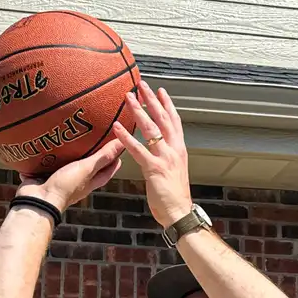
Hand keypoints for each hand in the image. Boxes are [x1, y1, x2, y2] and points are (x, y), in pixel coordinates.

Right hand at [17, 139, 124, 211]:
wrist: (38, 200)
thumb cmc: (65, 187)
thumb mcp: (86, 169)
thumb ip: (102, 157)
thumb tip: (121, 143)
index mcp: (89, 183)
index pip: (107, 172)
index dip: (114, 161)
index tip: (119, 147)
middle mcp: (76, 183)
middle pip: (88, 169)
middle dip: (92, 155)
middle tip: (96, 139)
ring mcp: (59, 181)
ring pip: (66, 166)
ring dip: (68, 154)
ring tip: (70, 138)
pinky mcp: (44, 177)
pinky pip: (47, 164)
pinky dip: (47, 156)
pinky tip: (45, 144)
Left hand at [112, 83, 193, 227]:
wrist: (180, 212)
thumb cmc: (175, 196)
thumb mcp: (175, 171)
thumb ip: (168, 158)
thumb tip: (160, 150)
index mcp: (180, 149)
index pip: (175, 121)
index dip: (167, 105)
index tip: (161, 91)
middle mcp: (174, 150)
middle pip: (163, 118)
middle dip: (152, 100)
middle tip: (142, 85)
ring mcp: (164, 158)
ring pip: (151, 129)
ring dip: (138, 111)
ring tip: (127, 98)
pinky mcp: (154, 168)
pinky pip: (138, 149)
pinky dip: (126, 137)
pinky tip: (117, 127)